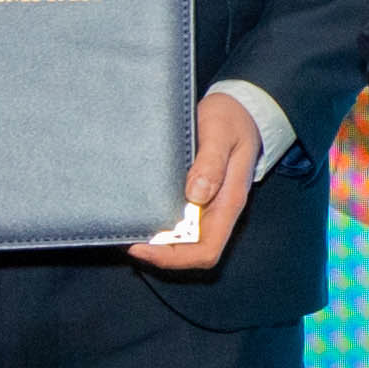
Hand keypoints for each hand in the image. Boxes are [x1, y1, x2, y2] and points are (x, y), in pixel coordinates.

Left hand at [130, 93, 261, 270]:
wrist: (241, 110)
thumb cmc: (231, 119)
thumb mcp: (220, 132)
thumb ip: (211, 162)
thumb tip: (196, 194)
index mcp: (229, 202)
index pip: (206, 250)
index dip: (175, 257)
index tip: (144, 247)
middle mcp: (218, 211)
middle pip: (191, 252)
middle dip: (159, 252)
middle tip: (127, 237)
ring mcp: (207, 206)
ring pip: (183, 240)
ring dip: (157, 240)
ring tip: (129, 227)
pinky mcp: (196, 196)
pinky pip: (178, 221)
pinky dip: (158, 223)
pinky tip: (140, 213)